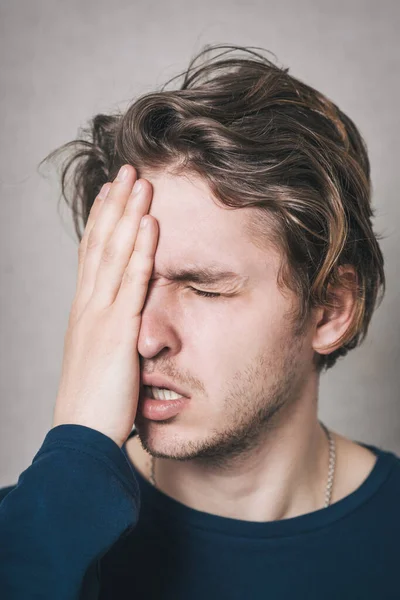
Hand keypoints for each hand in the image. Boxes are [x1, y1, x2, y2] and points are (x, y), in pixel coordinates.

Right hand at [52, 165, 157, 446]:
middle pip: (100, 244)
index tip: (112, 195)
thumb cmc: (94, 405)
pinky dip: (140, 250)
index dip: (102, 223)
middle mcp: (87, 306)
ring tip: (140, 181)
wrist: (81, 438)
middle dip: (114, 205)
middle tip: (126, 172)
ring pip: (113, 253)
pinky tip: (149, 223)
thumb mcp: (101, 362)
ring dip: (127, 214)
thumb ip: (112, 338)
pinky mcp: (116, 331)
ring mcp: (99, 315)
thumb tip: (125, 328)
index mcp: (84, 312)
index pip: (91, 257)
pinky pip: (131, 282)